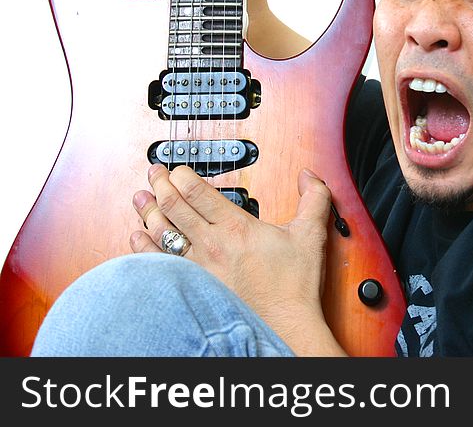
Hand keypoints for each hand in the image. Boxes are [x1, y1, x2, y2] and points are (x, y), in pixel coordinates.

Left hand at [130, 163, 346, 355]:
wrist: (283, 325)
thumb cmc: (293, 286)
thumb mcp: (310, 234)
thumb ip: (313, 199)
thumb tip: (308, 176)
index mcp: (236, 227)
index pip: (196, 191)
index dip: (182, 174)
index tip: (177, 167)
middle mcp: (211, 244)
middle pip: (174, 206)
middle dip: (160, 185)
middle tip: (154, 173)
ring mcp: (197, 267)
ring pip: (161, 232)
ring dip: (147, 211)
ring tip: (141, 197)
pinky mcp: (191, 285)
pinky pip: (156, 262)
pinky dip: (142, 246)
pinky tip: (138, 236)